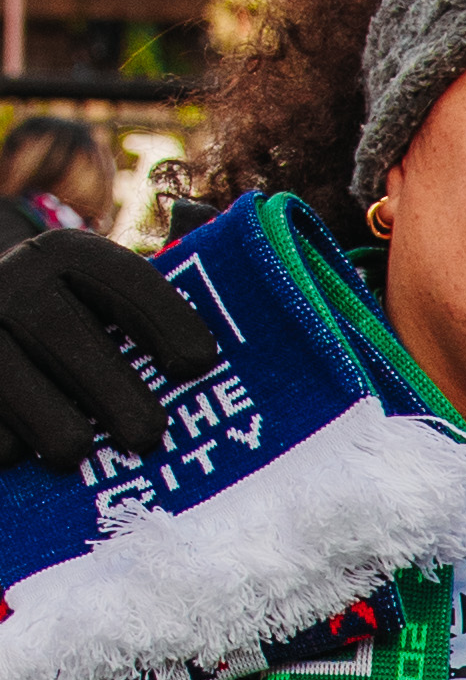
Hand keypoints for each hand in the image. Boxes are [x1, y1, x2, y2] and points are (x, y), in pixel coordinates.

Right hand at [0, 234, 221, 469]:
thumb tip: (230, 228)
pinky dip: (6, 445)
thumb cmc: (79, 324)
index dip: (163, 319)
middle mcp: (12, 281)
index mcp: (67, 255)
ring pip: (12, 385)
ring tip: (86, 450)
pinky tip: (24, 451)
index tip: (198, 364)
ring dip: (58, 429)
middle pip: (64, 339)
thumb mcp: (115, 295)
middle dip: (114, 394)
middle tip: (149, 435)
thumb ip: (180, 265)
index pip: (119, 278)